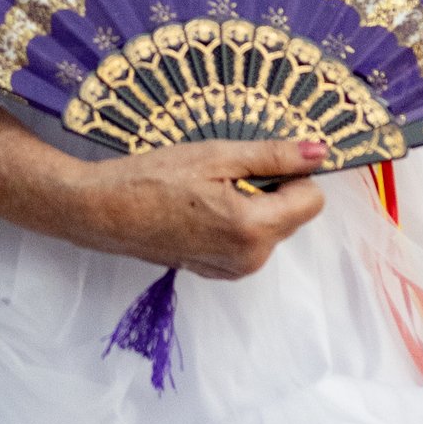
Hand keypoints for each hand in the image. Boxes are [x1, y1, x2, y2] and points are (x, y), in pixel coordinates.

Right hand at [71, 135, 331, 280]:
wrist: (102, 212)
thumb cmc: (152, 178)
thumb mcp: (216, 156)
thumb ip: (273, 156)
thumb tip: (320, 153)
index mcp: (253, 230)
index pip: (311, 199)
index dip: (292, 173)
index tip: (260, 159)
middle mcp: (251, 258)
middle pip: (293, 213)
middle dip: (273, 188)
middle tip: (225, 171)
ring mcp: (234, 268)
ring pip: (272, 225)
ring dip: (254, 202)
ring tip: (209, 188)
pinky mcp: (219, 270)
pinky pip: (249, 239)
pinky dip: (237, 219)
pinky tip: (201, 206)